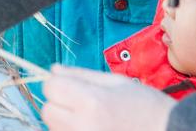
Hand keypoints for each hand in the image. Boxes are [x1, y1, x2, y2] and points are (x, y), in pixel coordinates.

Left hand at [43, 66, 174, 130]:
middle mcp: (83, 126)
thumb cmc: (148, 108)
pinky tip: (90, 127)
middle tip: (80, 102)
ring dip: (63, 120)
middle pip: (47, 110)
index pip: (50, 87)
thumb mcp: (116, 82)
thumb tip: (54, 69)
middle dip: (58, 103)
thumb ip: (81, 74)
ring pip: (54, 128)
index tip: (71, 85)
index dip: (58, 83)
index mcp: (91, 102)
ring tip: (89, 118)